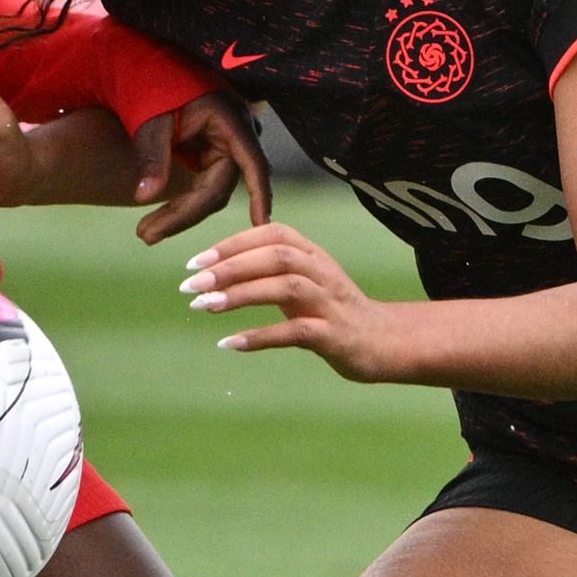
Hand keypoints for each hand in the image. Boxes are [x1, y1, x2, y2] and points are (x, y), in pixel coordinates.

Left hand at [126, 91, 270, 243]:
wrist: (147, 67)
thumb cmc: (152, 85)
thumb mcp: (151, 120)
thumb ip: (152, 157)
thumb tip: (143, 197)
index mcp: (231, 120)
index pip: (253, 164)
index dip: (259, 195)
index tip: (261, 225)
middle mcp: (237, 134)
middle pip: (220, 187)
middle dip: (184, 214)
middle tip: (145, 236)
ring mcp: (227, 145)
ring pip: (211, 191)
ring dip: (181, 213)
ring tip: (145, 232)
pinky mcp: (214, 153)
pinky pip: (204, 185)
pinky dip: (182, 202)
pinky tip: (160, 220)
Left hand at [183, 221, 405, 377]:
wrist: (385, 342)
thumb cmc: (334, 310)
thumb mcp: (304, 280)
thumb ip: (270, 267)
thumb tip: (220, 262)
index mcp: (313, 254)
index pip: (271, 233)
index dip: (232, 243)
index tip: (196, 261)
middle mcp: (323, 272)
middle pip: (275, 256)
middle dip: (229, 267)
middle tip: (190, 284)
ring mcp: (330, 303)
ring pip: (285, 287)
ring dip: (241, 294)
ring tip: (204, 306)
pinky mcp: (335, 336)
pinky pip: (295, 332)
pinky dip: (260, 336)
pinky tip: (229, 343)